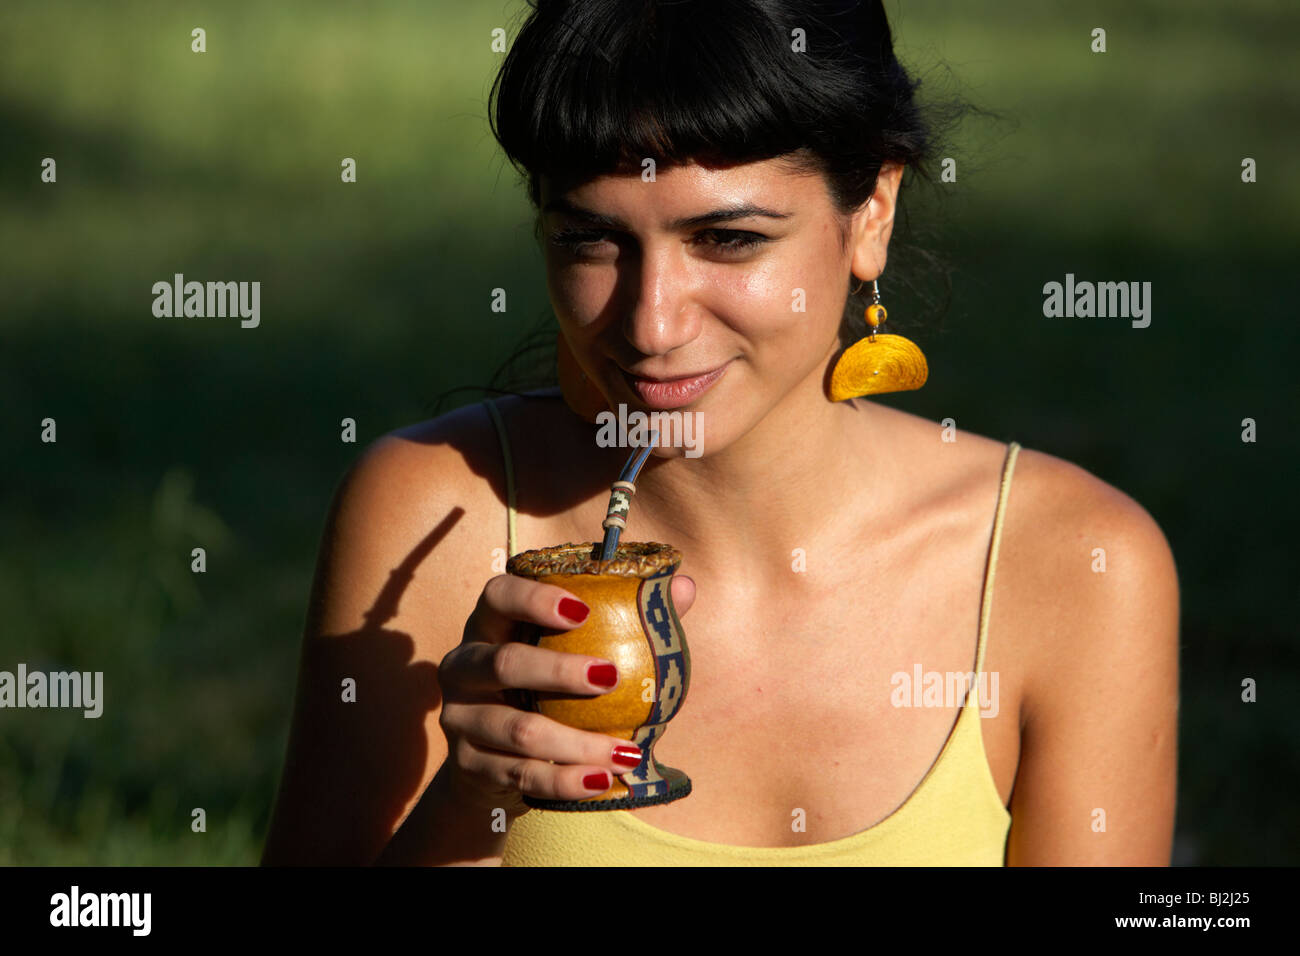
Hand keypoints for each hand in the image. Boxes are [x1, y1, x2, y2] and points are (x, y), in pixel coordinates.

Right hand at [437, 573, 695, 815]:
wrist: (495, 762)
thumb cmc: (545, 690)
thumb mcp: (571, 652)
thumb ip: (627, 618)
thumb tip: (684, 588)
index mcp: (489, 626)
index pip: (497, 595)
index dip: (534, 598)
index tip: (583, 610)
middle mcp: (464, 667)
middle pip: (503, 663)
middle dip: (559, 671)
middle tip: (612, 677)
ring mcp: (461, 718)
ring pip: (518, 730)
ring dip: (576, 743)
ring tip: (626, 752)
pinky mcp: (468, 764)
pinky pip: (520, 774)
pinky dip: (565, 779)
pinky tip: (602, 781)